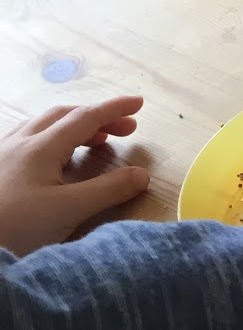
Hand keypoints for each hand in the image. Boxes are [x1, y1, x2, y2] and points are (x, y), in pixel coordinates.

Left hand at [0, 97, 150, 256]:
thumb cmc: (16, 226)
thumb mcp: (68, 210)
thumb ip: (108, 190)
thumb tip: (142, 174)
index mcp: (41, 147)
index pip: (85, 117)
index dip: (114, 108)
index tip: (140, 103)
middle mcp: (19, 143)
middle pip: (62, 116)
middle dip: (97, 117)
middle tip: (124, 130)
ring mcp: (1, 155)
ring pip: (41, 126)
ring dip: (73, 126)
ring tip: (93, 141)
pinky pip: (26, 140)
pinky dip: (51, 139)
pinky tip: (52, 158)